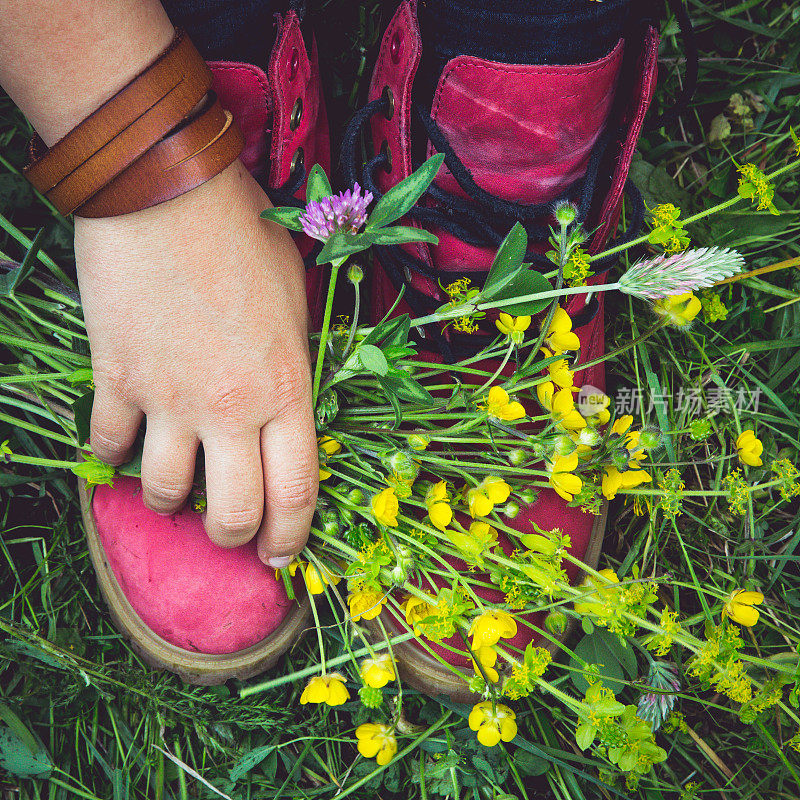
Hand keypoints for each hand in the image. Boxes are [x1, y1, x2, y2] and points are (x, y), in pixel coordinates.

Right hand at [76, 160, 317, 564]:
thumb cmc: (245, 236)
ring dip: (170, 504)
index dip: (292, 535)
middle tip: (231, 534)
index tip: (282, 555)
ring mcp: (168, 398)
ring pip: (164, 492)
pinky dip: (116, 457)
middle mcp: (230, 408)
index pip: (296, 491)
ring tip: (176, 491)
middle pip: (232, 513)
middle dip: (233, 538)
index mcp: (287, 390)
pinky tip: (126, 446)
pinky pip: (108, 445)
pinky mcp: (115, 378)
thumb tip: (287, 399)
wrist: (166, 189)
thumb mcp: (297, 300)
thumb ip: (295, 361)